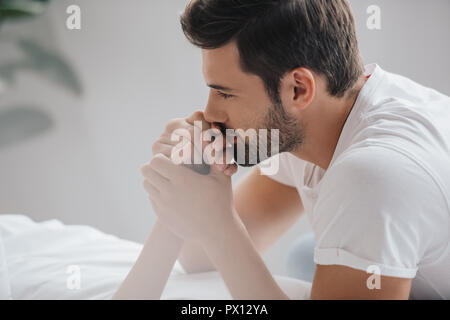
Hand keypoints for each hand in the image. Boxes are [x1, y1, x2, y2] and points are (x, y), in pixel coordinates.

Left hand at [142, 110, 238, 241]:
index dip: (163, 157)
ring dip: (154, 179)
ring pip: (146, 184)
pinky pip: (152, 198)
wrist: (217, 232)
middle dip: (155, 166)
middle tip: (167, 167)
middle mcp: (169, 192)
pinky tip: (172, 194)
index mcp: (182, 179)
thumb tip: (209, 137)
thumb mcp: (221, 177)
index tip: (172, 159)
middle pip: (146, 170)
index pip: (156, 160)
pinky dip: (158, 193)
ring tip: (168, 179)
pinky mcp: (162, 215)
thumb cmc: (221, 201)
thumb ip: (213, 156)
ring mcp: (163, 205)